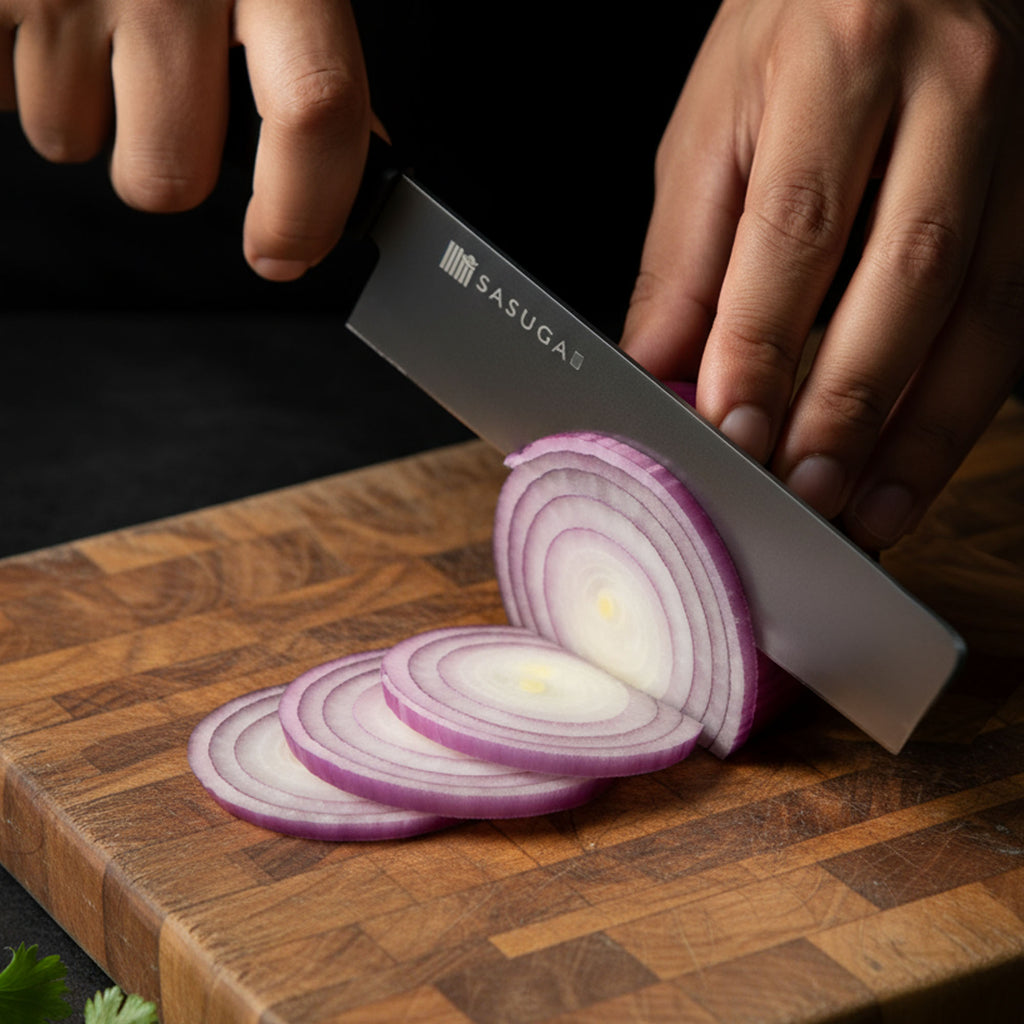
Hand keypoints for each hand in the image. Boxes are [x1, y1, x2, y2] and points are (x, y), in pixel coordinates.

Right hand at [0, 0, 371, 280]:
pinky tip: (33, 12)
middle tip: (151, 98)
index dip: (303, 208)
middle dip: (160, 167)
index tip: (283, 252)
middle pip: (170, 175)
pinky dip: (12, 74)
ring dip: (82, 110)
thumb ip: (307, 55)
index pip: (314, 108)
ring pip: (72, 141)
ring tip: (81, 20)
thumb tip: (365, 149)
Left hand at [622, 0, 1023, 548]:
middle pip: (907, 275)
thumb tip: (655, 376)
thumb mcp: (712, 133)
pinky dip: (961, 405)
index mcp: (841, 62)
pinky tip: (917, 463)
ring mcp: (1014, 143)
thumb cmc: (789, 43)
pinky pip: (1012, 315)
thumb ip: (685, 261)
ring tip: (868, 511)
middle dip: (852, 402)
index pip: (797, 228)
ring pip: (983, 309)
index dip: (763, 343)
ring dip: (922, 429)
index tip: (732, 432)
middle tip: (804, 493)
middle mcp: (950, 92)